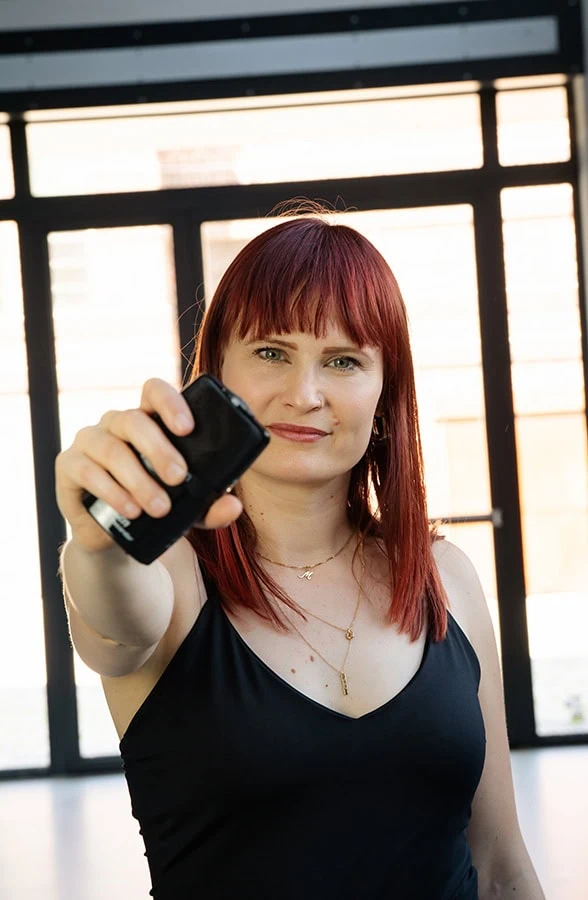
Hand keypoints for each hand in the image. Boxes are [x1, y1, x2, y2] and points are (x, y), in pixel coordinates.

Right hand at [55, 377, 243, 552]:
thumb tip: (233, 505)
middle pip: (133, 420)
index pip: (154, 391)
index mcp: (148, 421)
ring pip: (111, 448)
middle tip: (178, 477)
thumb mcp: (188, 508)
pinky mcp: (69, 466)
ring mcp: (89, 441)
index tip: (188, 428)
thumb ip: (211, 505)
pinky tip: (130, 510)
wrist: (114, 536)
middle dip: (159, 449)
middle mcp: (116, 424)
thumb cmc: (155, 507)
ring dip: (138, 479)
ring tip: (159, 507)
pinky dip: (112, 491)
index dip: (170, 403)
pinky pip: (87, 470)